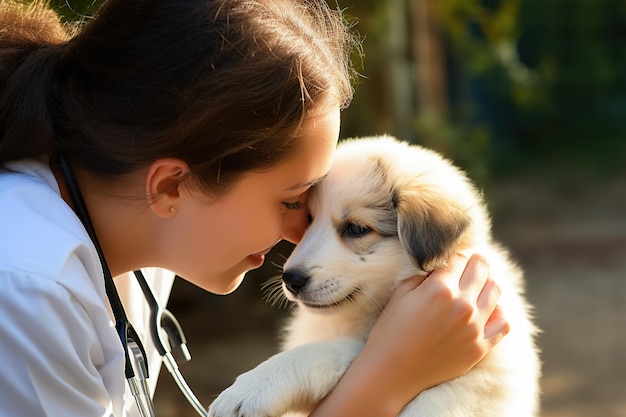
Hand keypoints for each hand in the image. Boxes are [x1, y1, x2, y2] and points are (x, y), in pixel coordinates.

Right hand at [310, 253, 508, 416]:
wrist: (391, 373)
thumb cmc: (390, 331)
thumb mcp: (401, 293)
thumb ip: (423, 275)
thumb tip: (441, 267)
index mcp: (440, 289)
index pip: (459, 258)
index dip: (453, 257)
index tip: (448, 262)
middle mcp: (462, 305)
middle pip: (481, 269)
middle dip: (473, 263)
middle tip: (465, 267)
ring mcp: (474, 328)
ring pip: (495, 291)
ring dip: (486, 283)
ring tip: (474, 287)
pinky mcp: (480, 348)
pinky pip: (503, 323)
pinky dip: (497, 312)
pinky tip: (485, 311)